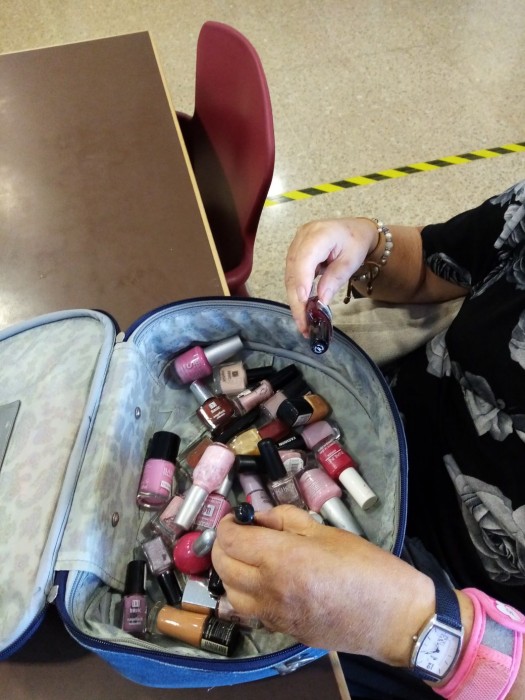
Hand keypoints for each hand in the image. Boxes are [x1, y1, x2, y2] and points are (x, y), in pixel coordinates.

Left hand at [212, 505, 434, 663]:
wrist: (393, 617)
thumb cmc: (366, 567)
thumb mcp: (326, 531)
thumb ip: (287, 520)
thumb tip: (261, 516)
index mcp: (281, 558)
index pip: (232, 540)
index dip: (226, 525)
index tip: (234, 517)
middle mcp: (269, 589)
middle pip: (223, 566)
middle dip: (222, 545)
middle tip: (238, 532)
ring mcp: (274, 615)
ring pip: (230, 593)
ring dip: (229, 571)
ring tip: (245, 556)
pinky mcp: (283, 631)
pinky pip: (249, 610)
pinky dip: (244, 593)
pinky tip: (261, 580)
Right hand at [284, 217, 377, 334]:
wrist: (353, 229)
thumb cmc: (356, 242)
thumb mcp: (352, 260)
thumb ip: (336, 277)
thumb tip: (321, 300)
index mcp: (319, 234)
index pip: (305, 260)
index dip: (302, 282)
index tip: (303, 304)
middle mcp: (302, 237)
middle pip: (293, 272)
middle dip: (297, 301)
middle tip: (303, 324)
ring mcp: (296, 244)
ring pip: (289, 276)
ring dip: (295, 300)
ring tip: (303, 322)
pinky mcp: (294, 252)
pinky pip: (292, 275)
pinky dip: (297, 293)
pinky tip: (303, 308)